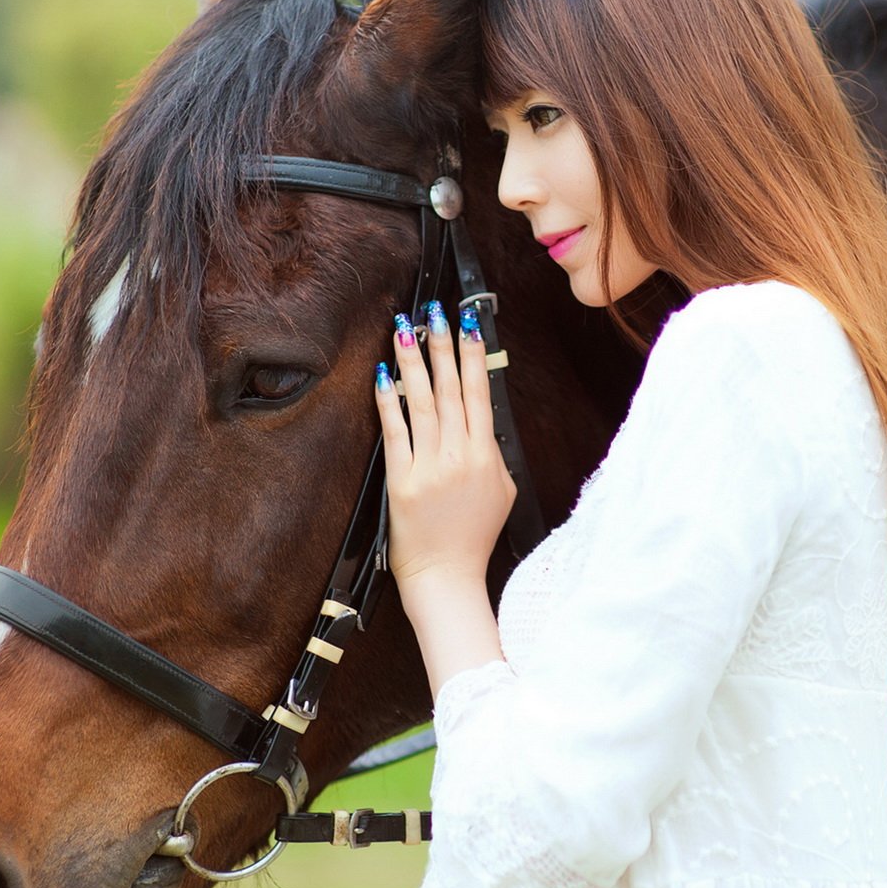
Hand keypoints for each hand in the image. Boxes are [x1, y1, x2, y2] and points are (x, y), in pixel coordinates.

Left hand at [373, 300, 516, 610]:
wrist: (447, 576)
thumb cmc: (474, 537)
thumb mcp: (503, 491)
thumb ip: (493, 452)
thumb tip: (484, 419)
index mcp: (487, 456)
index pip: (480, 395)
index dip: (473, 357)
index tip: (468, 325)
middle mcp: (460, 457)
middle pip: (452, 390)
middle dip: (442, 346)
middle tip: (435, 311)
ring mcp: (429, 468)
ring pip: (423, 402)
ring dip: (413, 361)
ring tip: (405, 328)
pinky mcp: (401, 481)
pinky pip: (395, 432)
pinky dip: (389, 401)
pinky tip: (383, 375)